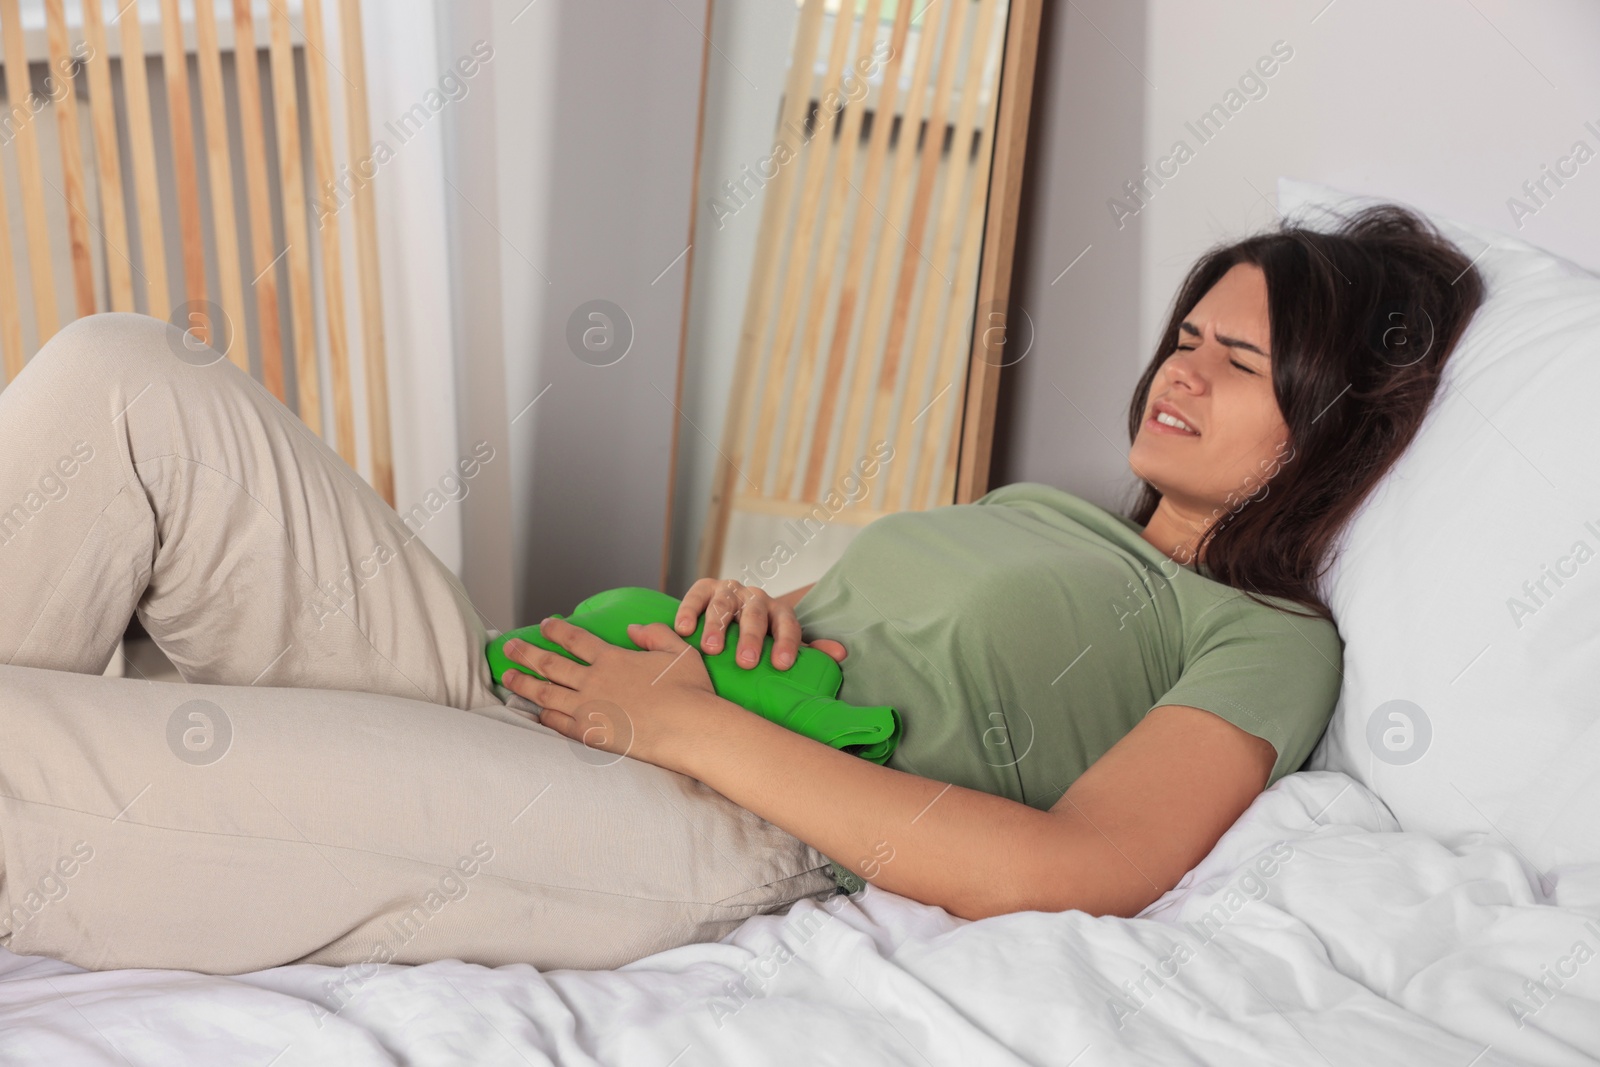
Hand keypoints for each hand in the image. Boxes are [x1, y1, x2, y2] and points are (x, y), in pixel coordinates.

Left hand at [500, 616, 718, 767]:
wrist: (689, 729)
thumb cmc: (690, 691)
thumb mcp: (679, 652)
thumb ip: (655, 634)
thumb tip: (633, 629)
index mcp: (612, 658)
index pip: (575, 639)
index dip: (557, 630)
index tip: (545, 624)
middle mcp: (593, 681)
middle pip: (549, 664)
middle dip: (525, 653)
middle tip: (509, 647)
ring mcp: (588, 709)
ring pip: (544, 693)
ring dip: (522, 683)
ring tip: (507, 677)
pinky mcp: (589, 735)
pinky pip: (556, 724)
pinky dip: (541, 716)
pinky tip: (533, 712)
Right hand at [674, 577, 846, 669]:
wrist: (734, 613)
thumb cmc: (761, 638)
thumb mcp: (784, 642)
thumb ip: (810, 650)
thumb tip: (841, 653)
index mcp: (778, 611)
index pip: (787, 623)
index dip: (786, 642)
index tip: (782, 664)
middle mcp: (755, 598)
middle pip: (755, 614)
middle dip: (750, 637)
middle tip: (746, 662)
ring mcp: (729, 591)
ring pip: (724, 604)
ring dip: (716, 625)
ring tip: (710, 649)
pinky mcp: (705, 588)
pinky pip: (696, 595)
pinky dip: (688, 610)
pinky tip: (683, 629)